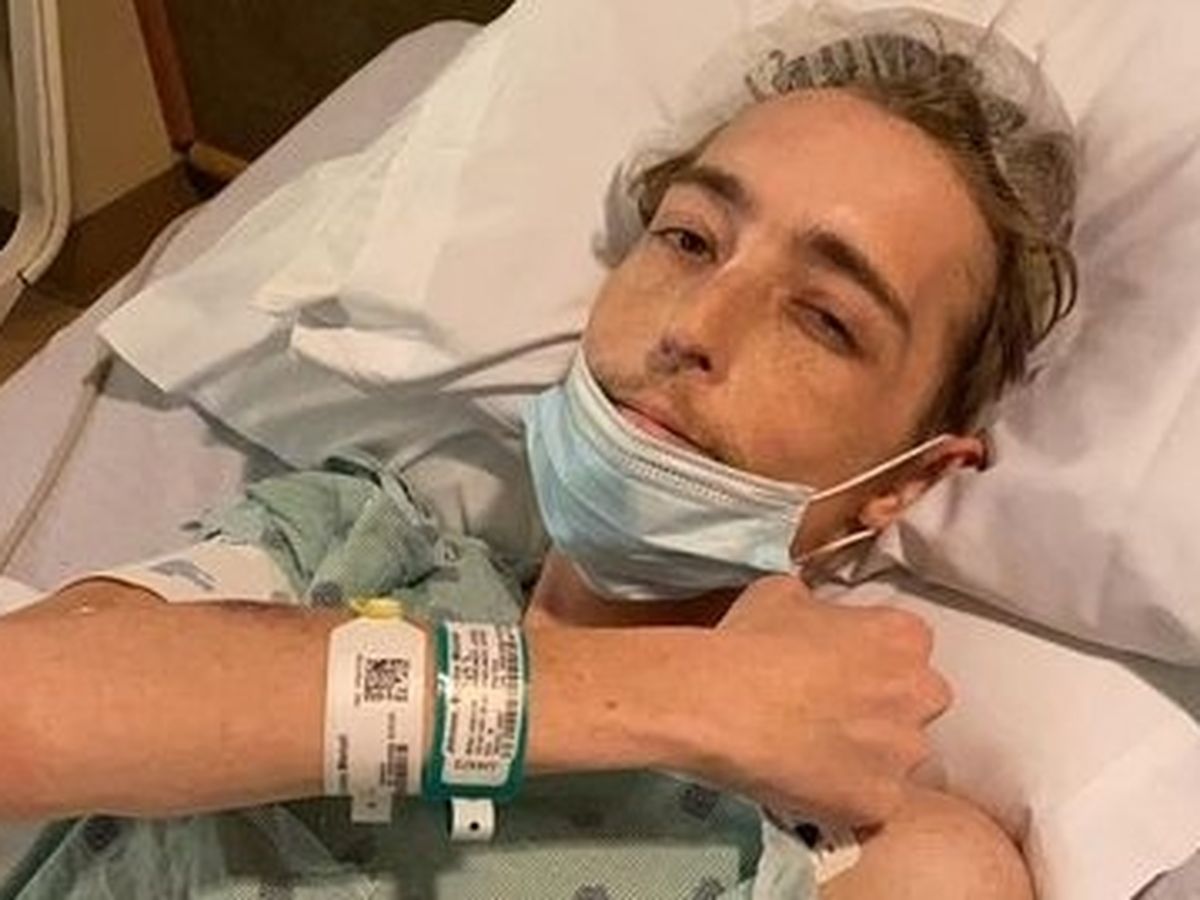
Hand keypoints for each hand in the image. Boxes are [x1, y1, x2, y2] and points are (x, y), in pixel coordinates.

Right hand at [680, 575, 949, 825]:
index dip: (873, 658)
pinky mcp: (881, 800)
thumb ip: (818, 609)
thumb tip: (812, 618)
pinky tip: (814, 783)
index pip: (909, 646)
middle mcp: (918, 691)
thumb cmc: (749, 641)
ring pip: (900, 756)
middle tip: (833, 711)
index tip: (843, 668)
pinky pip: (880, 803)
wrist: (719, 702)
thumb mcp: (783, 593)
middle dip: (885, 707)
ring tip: (816, 752)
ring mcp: (903, 750)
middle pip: (917, 701)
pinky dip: (852, 795)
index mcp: (902, 635)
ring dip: (870, 755)